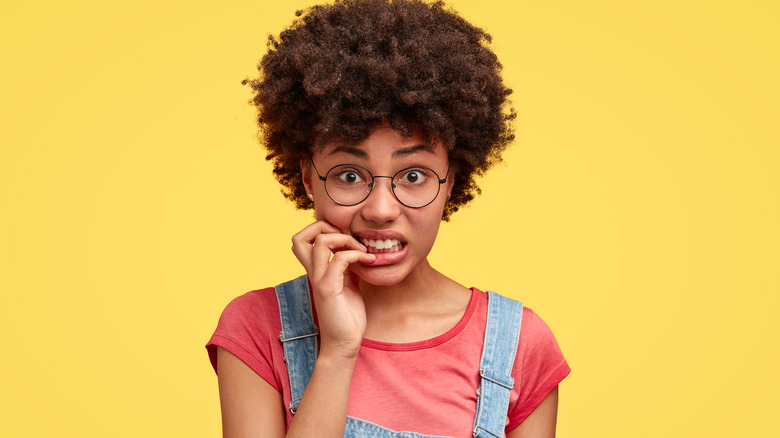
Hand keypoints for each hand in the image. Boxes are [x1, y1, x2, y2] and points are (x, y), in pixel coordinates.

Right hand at [291, 221, 375, 358]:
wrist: (344, 343)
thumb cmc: (347, 316)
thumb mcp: (349, 284)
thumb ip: (348, 267)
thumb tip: (356, 251)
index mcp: (316, 271)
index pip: (303, 240)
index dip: (321, 230)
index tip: (345, 237)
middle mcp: (313, 273)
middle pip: (299, 237)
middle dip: (323, 227)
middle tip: (347, 237)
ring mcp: (319, 280)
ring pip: (320, 242)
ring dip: (344, 238)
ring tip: (361, 248)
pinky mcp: (329, 289)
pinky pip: (339, 259)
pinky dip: (356, 254)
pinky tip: (369, 260)